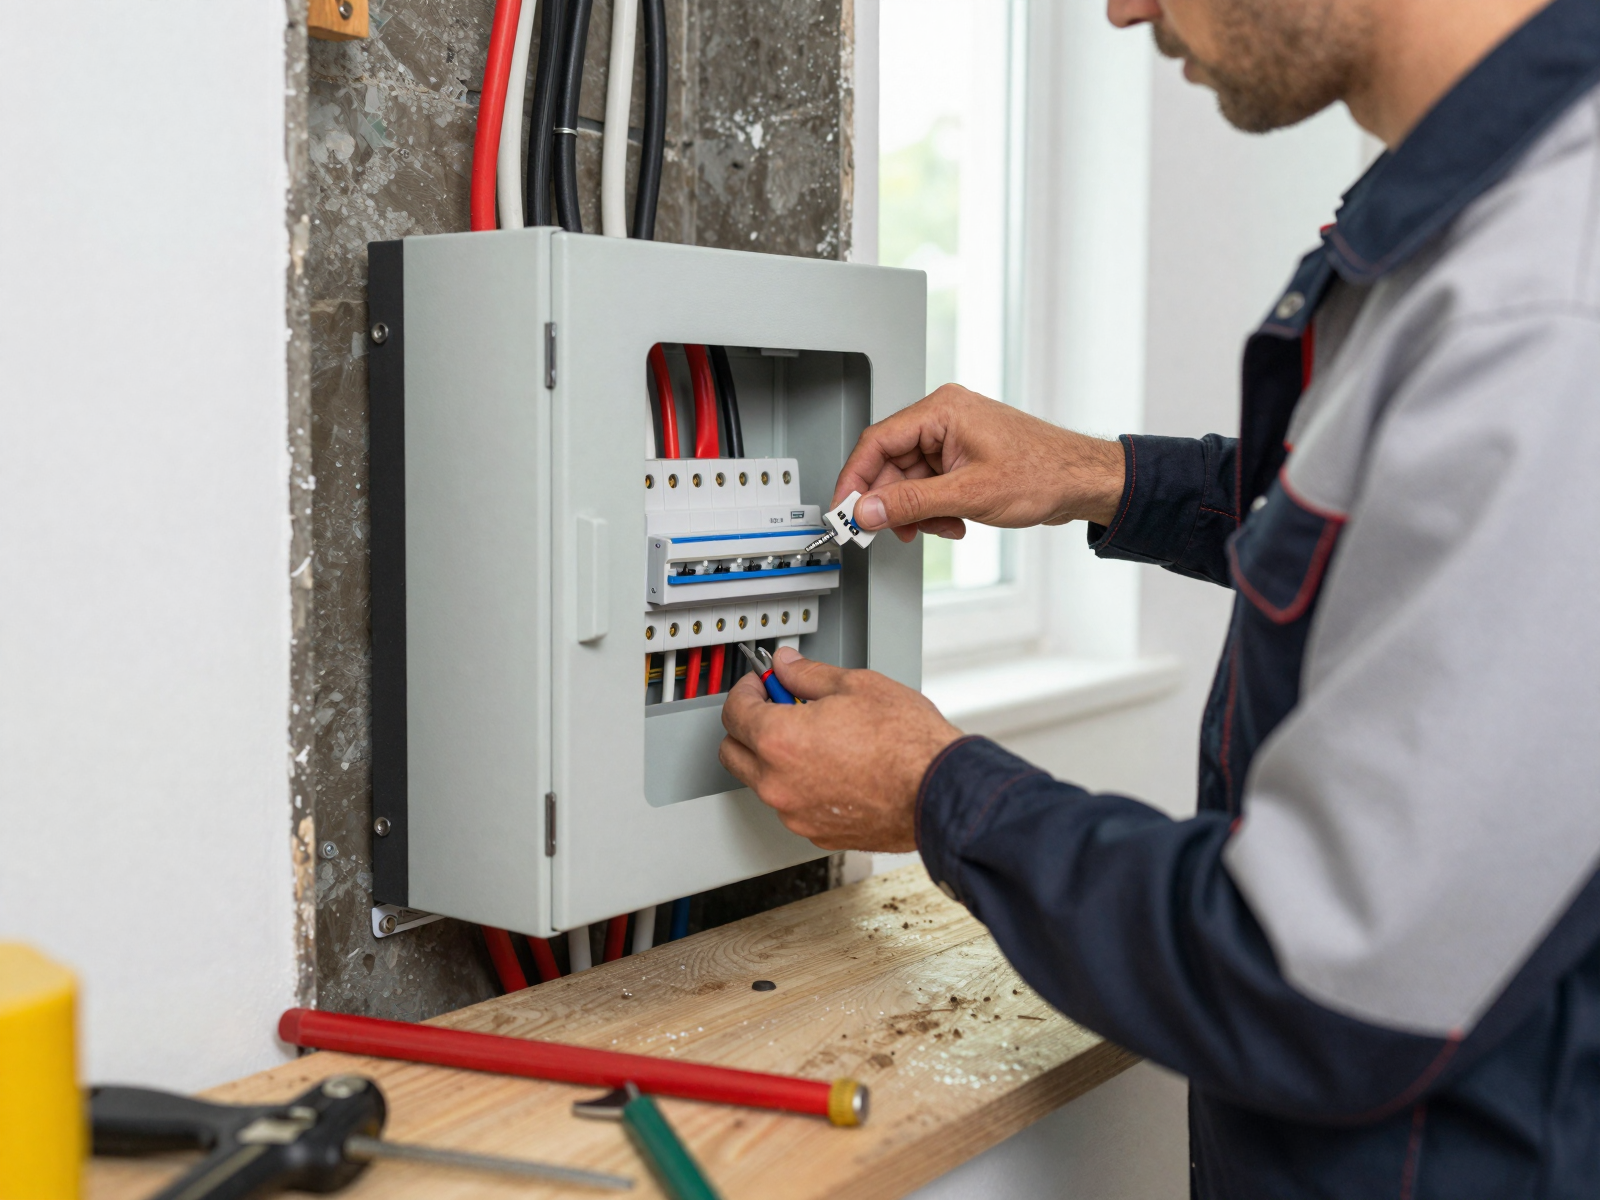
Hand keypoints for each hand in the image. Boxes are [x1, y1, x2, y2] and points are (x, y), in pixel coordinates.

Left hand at [719, 649, 963, 851]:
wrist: (939, 791)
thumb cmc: (907, 743)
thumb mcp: (856, 685)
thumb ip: (809, 673)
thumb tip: (788, 665)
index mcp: (780, 740)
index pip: (734, 712)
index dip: (746, 690)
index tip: (760, 684)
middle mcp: (778, 784)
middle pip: (733, 752)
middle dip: (747, 727)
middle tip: (775, 708)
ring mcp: (795, 814)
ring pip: (763, 782)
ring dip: (773, 759)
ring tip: (815, 738)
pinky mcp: (816, 834)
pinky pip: (792, 806)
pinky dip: (800, 787)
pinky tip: (831, 768)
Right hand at [834, 385, 1126, 542]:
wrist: (1083, 482)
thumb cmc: (1044, 473)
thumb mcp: (968, 494)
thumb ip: (912, 503)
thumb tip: (870, 510)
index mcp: (942, 411)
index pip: (877, 442)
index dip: (855, 480)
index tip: (844, 510)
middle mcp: (945, 418)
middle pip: (891, 463)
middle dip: (893, 503)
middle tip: (888, 531)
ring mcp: (954, 438)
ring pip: (910, 480)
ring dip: (919, 511)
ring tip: (940, 527)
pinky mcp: (964, 457)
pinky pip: (931, 485)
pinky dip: (935, 509)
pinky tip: (954, 522)